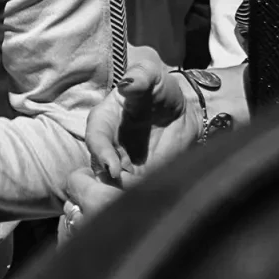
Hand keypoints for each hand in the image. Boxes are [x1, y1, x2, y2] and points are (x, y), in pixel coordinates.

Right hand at [59, 50, 202, 239]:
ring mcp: (121, 165)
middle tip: (126, 191)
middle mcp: (108, 145)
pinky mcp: (137, 181)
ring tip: (140, 200)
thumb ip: (141, 76)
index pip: (95, 138)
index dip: (101, 153)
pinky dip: (136, 201)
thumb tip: (128, 85)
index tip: (113, 169)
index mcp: (105, 120)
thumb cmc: (161, 91)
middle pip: (98, 169)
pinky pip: (130, 195)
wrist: (183, 113)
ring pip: (111, 187)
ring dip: (121, 195)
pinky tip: (149, 203)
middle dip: (108, 183)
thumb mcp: (152, 76)